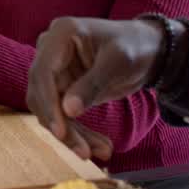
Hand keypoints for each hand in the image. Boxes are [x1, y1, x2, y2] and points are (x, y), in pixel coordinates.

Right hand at [27, 16, 161, 158]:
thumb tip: (67, 111)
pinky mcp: (61, 87)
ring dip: (70, 133)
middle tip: (84, 153)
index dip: (49, 104)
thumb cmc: (133, 46)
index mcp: (60, 35)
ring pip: (49, 108)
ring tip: (100, 151)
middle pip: (42, 93)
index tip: (60, 132)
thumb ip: (92, 85)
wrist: (145, 48)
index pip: (43, 73)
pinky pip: (62, 113)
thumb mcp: (117, 63)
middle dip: (62, 126)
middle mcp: (49, 51)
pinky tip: (97, 145)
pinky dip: (77, 131)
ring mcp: (54, 69)